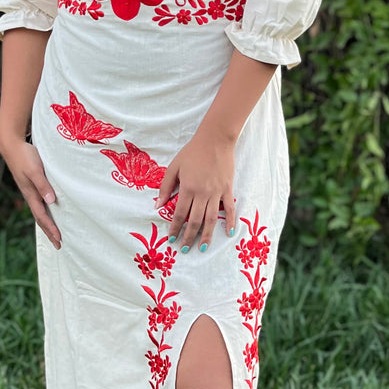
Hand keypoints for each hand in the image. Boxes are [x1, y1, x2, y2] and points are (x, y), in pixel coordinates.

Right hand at [1, 139, 60, 248]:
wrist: (12, 146)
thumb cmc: (25, 157)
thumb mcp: (35, 171)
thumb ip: (43, 185)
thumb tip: (50, 201)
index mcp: (31, 195)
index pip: (42, 216)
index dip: (51, 228)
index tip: (59, 239)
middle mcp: (30, 196)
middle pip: (40, 218)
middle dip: (49, 232)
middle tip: (58, 245)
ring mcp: (30, 191)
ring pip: (40, 212)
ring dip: (47, 224)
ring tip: (54, 234)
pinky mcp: (31, 185)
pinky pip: (39, 204)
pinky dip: (45, 212)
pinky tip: (50, 212)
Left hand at [155, 131, 235, 251]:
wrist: (216, 139)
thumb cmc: (192, 152)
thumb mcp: (174, 167)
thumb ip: (165, 187)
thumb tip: (158, 205)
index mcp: (187, 188)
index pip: (179, 214)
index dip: (175, 228)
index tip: (171, 239)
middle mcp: (202, 193)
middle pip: (195, 221)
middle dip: (189, 237)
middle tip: (185, 249)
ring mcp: (217, 192)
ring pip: (211, 219)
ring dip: (207, 235)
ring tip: (203, 248)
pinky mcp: (228, 189)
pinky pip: (229, 209)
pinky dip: (230, 221)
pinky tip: (229, 233)